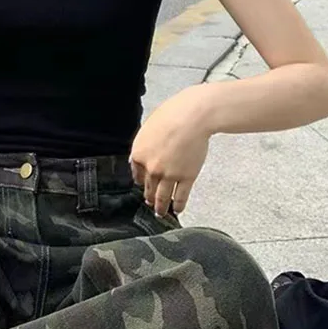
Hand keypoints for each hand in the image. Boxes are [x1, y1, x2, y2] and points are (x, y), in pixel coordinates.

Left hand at [129, 85, 212, 217]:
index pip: (137, 173)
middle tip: (150, 202)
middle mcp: (151, 168)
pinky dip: (178, 205)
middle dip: (149, 196)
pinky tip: (177, 209)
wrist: (191, 118)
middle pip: (148, 186)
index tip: (142, 185)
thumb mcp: (149, 127)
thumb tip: (146, 150)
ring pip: (162, 196)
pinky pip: (180, 196)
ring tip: (161, 213)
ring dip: (161, 207)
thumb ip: (146, 143)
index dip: (141, 180)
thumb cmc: (171, 115)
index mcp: (139, 153)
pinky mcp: (186, 178)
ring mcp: (169, 175)